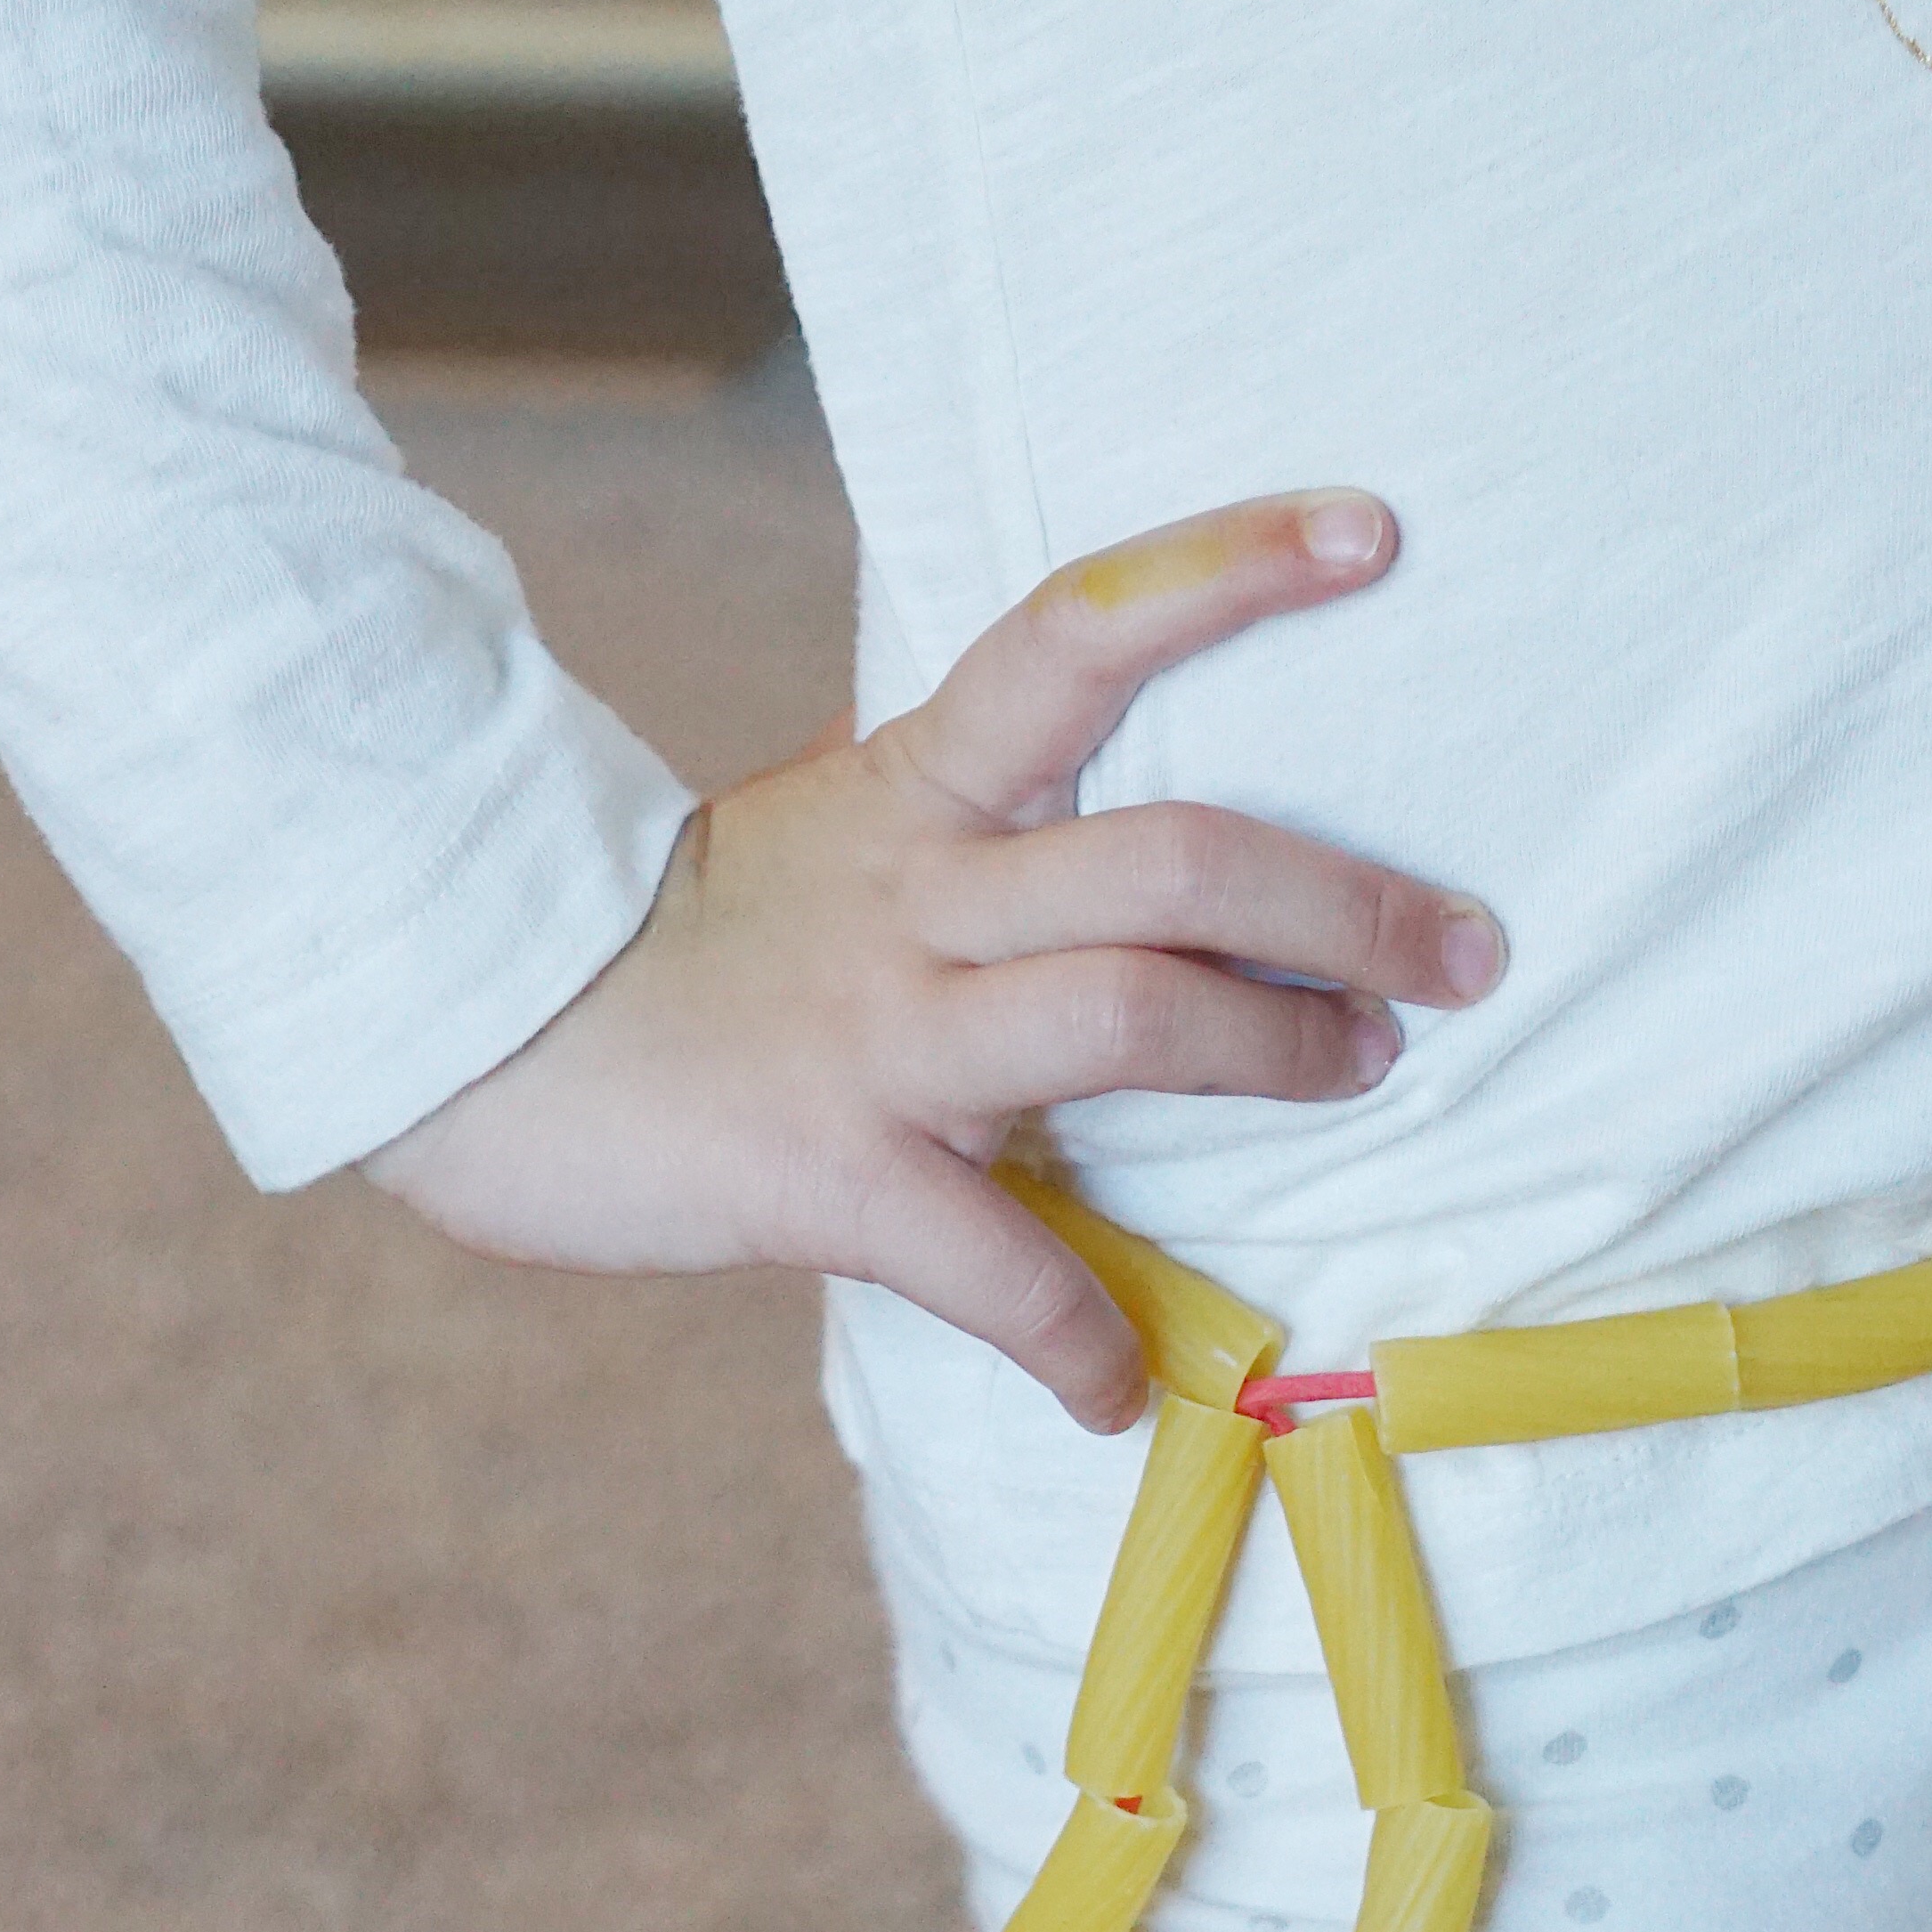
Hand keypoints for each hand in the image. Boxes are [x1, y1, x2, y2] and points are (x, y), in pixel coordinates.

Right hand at [360, 489, 1501, 1428]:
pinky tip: (1122, 1395)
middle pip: (1174, 855)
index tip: (1372, 535)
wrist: (467, 1039)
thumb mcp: (803, 838)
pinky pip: (998, 1266)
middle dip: (1347, 902)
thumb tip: (1008, 768)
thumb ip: (923, 810)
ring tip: (1360, 1081)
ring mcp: (877, 1034)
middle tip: (1464, 953)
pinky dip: (1081, 1341)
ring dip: (1273, 1054)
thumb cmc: (653, 951)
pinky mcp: (828, 1174)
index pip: (1081, 634)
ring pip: (1128, 1011)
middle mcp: (916, 895)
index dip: (1229, 572)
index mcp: (910, 793)